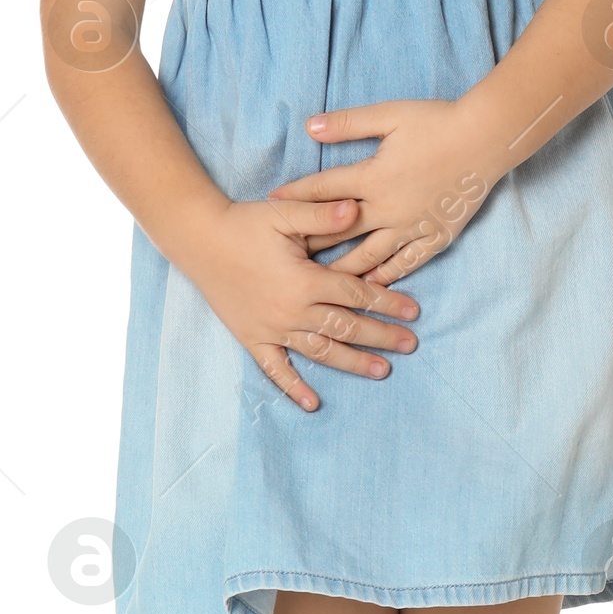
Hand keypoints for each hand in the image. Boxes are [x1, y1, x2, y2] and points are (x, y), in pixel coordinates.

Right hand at [192, 195, 419, 412]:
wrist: (199, 240)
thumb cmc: (244, 223)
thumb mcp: (285, 212)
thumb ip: (322, 214)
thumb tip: (358, 209)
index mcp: (304, 280)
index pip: (356, 295)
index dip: (387, 303)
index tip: (413, 312)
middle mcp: (291, 310)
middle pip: (346, 327)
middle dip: (381, 337)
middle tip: (410, 344)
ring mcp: (272, 328)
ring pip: (320, 351)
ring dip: (352, 362)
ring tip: (382, 371)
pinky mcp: (252, 338)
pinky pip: (276, 369)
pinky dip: (293, 387)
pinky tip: (313, 404)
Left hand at [268, 100, 498, 284]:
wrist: (486, 138)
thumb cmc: (438, 121)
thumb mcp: (390, 115)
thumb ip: (349, 123)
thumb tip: (311, 127)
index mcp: (373, 176)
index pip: (324, 190)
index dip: (295, 195)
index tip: (270, 205)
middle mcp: (388, 207)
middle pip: (340, 230)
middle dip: (312, 243)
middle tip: (285, 259)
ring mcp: (411, 225)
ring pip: (370, 254)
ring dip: (344, 268)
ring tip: (321, 283)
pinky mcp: (435, 235)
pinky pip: (407, 261)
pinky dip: (387, 274)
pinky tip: (372, 285)